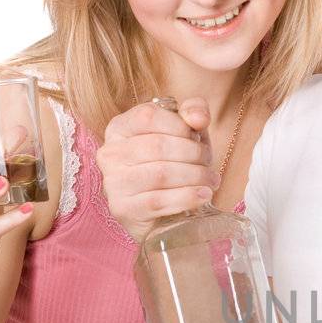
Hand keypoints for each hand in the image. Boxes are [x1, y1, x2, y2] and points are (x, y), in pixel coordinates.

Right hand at [97, 98, 217, 242]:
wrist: (163, 211)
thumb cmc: (174, 163)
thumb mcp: (185, 132)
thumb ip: (193, 111)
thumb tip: (198, 118)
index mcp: (119, 128)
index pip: (148, 116)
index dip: (180, 125)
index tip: (197, 137)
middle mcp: (110, 153)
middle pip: (157, 146)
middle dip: (193, 153)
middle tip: (208, 162)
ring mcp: (113, 183)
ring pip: (160, 174)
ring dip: (195, 176)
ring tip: (211, 180)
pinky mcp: (123, 209)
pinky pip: (159, 201)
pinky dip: (187, 197)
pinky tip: (204, 195)